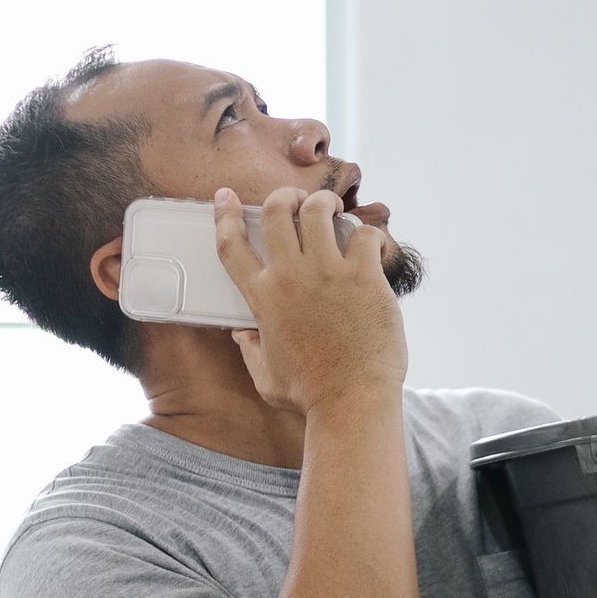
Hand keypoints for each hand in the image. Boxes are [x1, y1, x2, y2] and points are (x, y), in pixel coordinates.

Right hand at [213, 185, 406, 414]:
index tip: (226, 197)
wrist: (352, 402)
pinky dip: (368, 234)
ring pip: (319, 210)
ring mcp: (329, 274)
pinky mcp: (364, 277)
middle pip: (277, 211)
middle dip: (285, 196)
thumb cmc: (310, 395)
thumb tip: (242, 334)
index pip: (232, 245)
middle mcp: (291, 277)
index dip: (225, 215)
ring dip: (325, 203)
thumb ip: (250, 351)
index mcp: (263, 298)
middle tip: (298, 200)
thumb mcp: (266, 376)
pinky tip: (371, 247)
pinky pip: (364, 234)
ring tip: (333, 211)